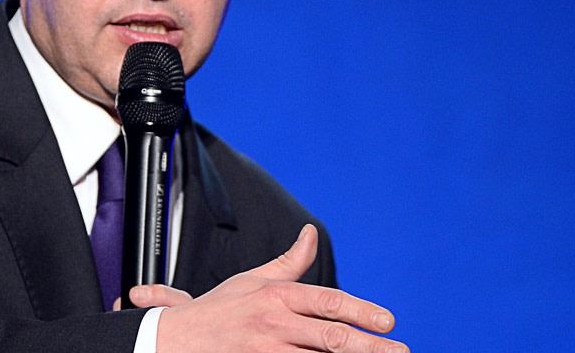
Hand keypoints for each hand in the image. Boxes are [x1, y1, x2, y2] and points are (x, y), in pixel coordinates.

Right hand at [137, 224, 406, 352]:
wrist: (174, 342)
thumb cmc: (216, 312)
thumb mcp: (251, 280)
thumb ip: (288, 262)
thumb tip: (311, 234)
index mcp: (276, 297)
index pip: (327, 302)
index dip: (360, 311)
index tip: (388, 321)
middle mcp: (274, 325)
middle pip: (330, 337)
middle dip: (369, 347)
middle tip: (400, 352)